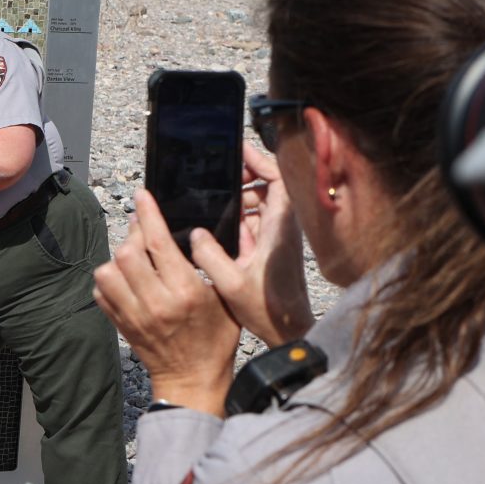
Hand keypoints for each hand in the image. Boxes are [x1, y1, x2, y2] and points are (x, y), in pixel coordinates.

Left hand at [94, 189, 240, 414]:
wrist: (193, 380)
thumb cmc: (216, 338)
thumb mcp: (225, 298)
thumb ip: (209, 264)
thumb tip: (191, 232)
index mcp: (185, 292)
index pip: (158, 243)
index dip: (149, 214)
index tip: (143, 195)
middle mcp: (155, 302)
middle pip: (127, 253)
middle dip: (134, 234)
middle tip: (144, 230)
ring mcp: (133, 315)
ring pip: (107, 270)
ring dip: (119, 257)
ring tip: (136, 257)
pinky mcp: (120, 324)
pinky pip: (101, 291)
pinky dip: (109, 278)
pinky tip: (126, 278)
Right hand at [190, 141, 312, 345]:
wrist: (288, 332)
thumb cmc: (269, 311)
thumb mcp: (231, 284)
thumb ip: (210, 256)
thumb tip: (196, 233)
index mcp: (279, 229)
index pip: (279, 181)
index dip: (261, 161)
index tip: (239, 152)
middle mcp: (281, 229)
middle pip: (268, 188)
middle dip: (244, 179)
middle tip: (218, 178)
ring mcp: (276, 239)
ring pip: (261, 205)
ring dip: (239, 200)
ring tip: (213, 202)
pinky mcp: (269, 250)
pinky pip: (255, 223)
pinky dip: (238, 218)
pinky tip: (218, 225)